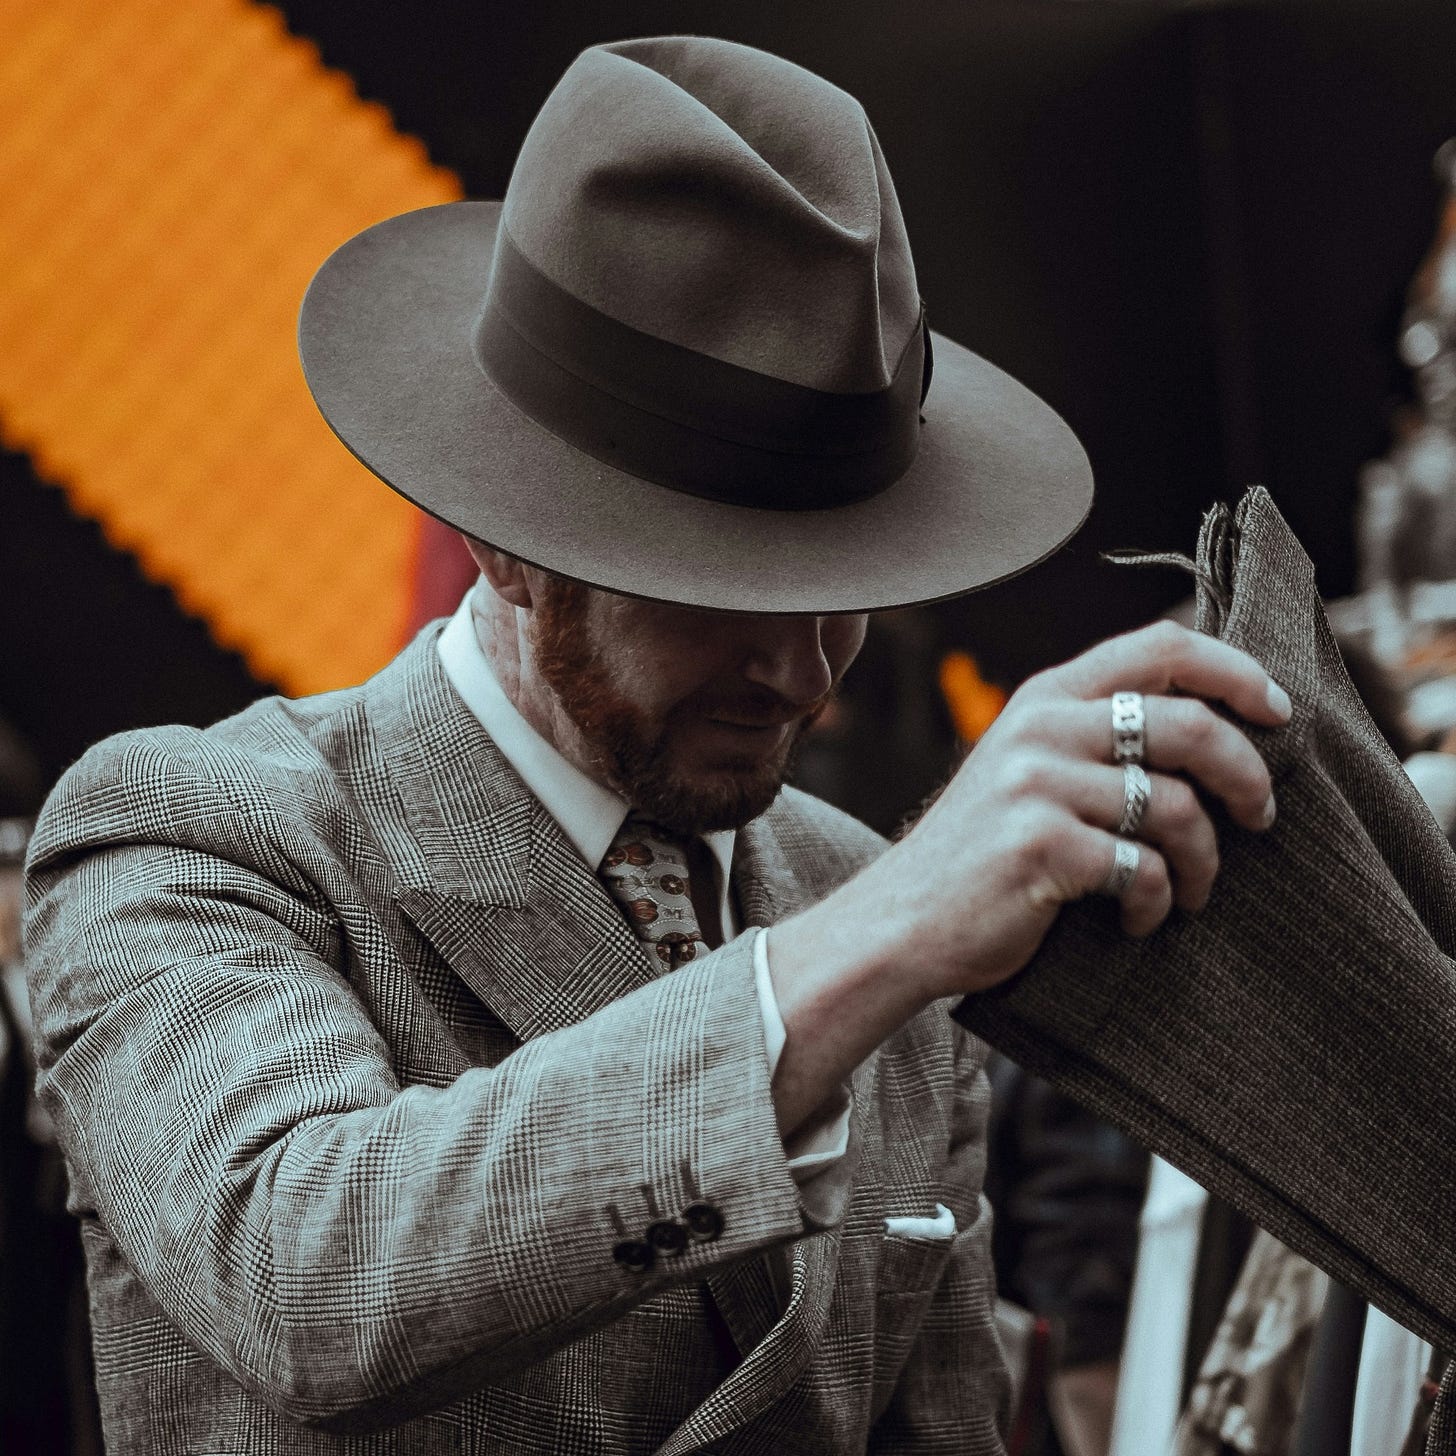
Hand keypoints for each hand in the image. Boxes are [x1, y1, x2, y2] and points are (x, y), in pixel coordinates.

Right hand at [767, 620, 1290, 1135]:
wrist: (901, 921)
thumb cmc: (982, 855)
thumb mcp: (1027, 769)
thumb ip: (1094, 736)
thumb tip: (1218, 729)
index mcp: (1045, 697)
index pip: (1161, 646)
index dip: (1235, 672)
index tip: (1275, 712)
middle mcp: (1039, 727)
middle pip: (1189, 725)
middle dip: (1246, 777)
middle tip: (1260, 819)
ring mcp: (1035, 785)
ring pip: (1175, 808)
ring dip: (1204, 862)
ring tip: (1193, 893)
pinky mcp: (1037, 845)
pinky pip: (1141, 868)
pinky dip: (1155, 903)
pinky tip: (1137, 919)